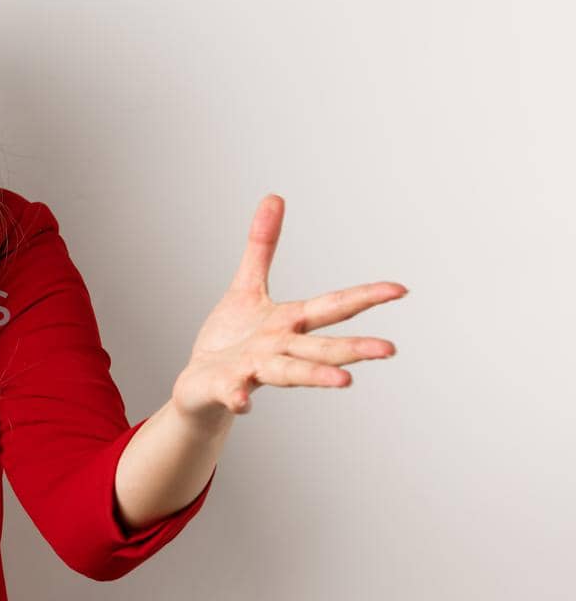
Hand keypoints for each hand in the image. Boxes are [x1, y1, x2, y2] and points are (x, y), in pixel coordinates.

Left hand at [171, 194, 405, 420]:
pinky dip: (238, 397)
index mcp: (288, 323)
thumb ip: (262, 247)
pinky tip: (243, 403)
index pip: (332, 307)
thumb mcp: (247, 287)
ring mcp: (253, 369)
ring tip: (344, 381)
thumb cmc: (231, 340)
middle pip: (320, 346)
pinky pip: (232, 392)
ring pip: (288, 372)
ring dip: (314, 375)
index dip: (365, 297)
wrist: (200, 385)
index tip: (400, 289)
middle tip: (389, 349)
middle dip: (354, 347)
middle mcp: (278, 348)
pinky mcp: (224, 386)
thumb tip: (274, 197)